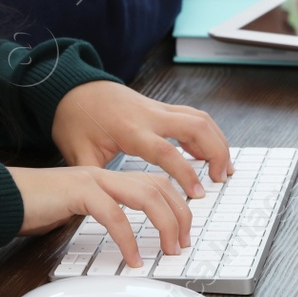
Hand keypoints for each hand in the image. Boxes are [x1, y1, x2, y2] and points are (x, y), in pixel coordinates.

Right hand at [7, 164, 192, 266]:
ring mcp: (93, 180)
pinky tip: (133, 257)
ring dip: (164, 224)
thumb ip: (102, 215)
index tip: (184, 227)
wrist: (4, 197)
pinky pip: (114, 215)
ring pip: (145, 195)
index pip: (153, 182)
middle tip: (182, 241)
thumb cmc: (36, 206)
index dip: (175, 203)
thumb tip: (125, 235)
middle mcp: (104, 174)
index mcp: (106, 176)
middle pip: (157, 185)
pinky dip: (128, 239)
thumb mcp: (77, 210)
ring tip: (168, 249)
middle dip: (178, 214)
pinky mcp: (79, 192)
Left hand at [52, 81, 231, 193]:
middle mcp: (149, 115)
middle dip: (216, 152)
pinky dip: (206, 133)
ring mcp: (157, 109)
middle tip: (221, 179)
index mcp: (130, 130)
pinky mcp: (160, 108)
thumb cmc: (74, 119)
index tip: (199, 192)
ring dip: (217, 141)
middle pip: (196, 127)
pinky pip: (192, 117)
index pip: (167, 151)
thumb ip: (96, 179)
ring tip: (223, 168)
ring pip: (200, 118)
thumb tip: (103, 208)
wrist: (73, 88)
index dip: (186, 173)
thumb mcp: (77, 153)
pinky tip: (207, 153)